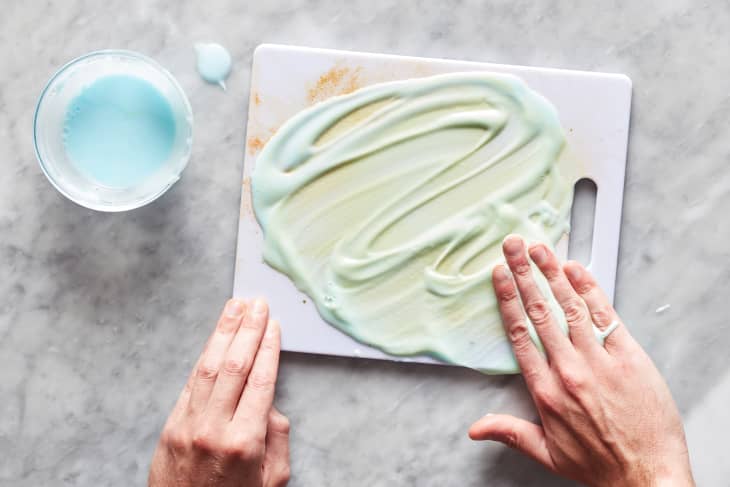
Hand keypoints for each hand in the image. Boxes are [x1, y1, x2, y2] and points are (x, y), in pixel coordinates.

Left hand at [149, 299, 289, 486]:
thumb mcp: (272, 481)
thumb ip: (277, 440)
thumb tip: (270, 405)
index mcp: (244, 442)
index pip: (260, 381)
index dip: (268, 348)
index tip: (273, 325)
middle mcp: (214, 429)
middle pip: (235, 366)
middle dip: (247, 330)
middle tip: (257, 304)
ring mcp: (188, 426)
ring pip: (209, 368)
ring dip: (223, 333)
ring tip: (234, 308)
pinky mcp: (170, 428)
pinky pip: (190, 384)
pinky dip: (204, 357)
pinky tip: (214, 339)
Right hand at [469, 236, 693, 486]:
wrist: (647, 477)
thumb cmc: (599, 466)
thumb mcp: (547, 453)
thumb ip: (509, 432)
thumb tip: (474, 428)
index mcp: (546, 392)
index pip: (520, 334)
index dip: (508, 300)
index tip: (499, 276)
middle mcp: (569, 371)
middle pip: (540, 313)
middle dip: (523, 274)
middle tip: (512, 247)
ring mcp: (600, 363)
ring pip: (570, 308)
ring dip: (552, 274)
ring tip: (539, 249)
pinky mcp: (630, 358)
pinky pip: (606, 318)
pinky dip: (590, 291)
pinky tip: (576, 270)